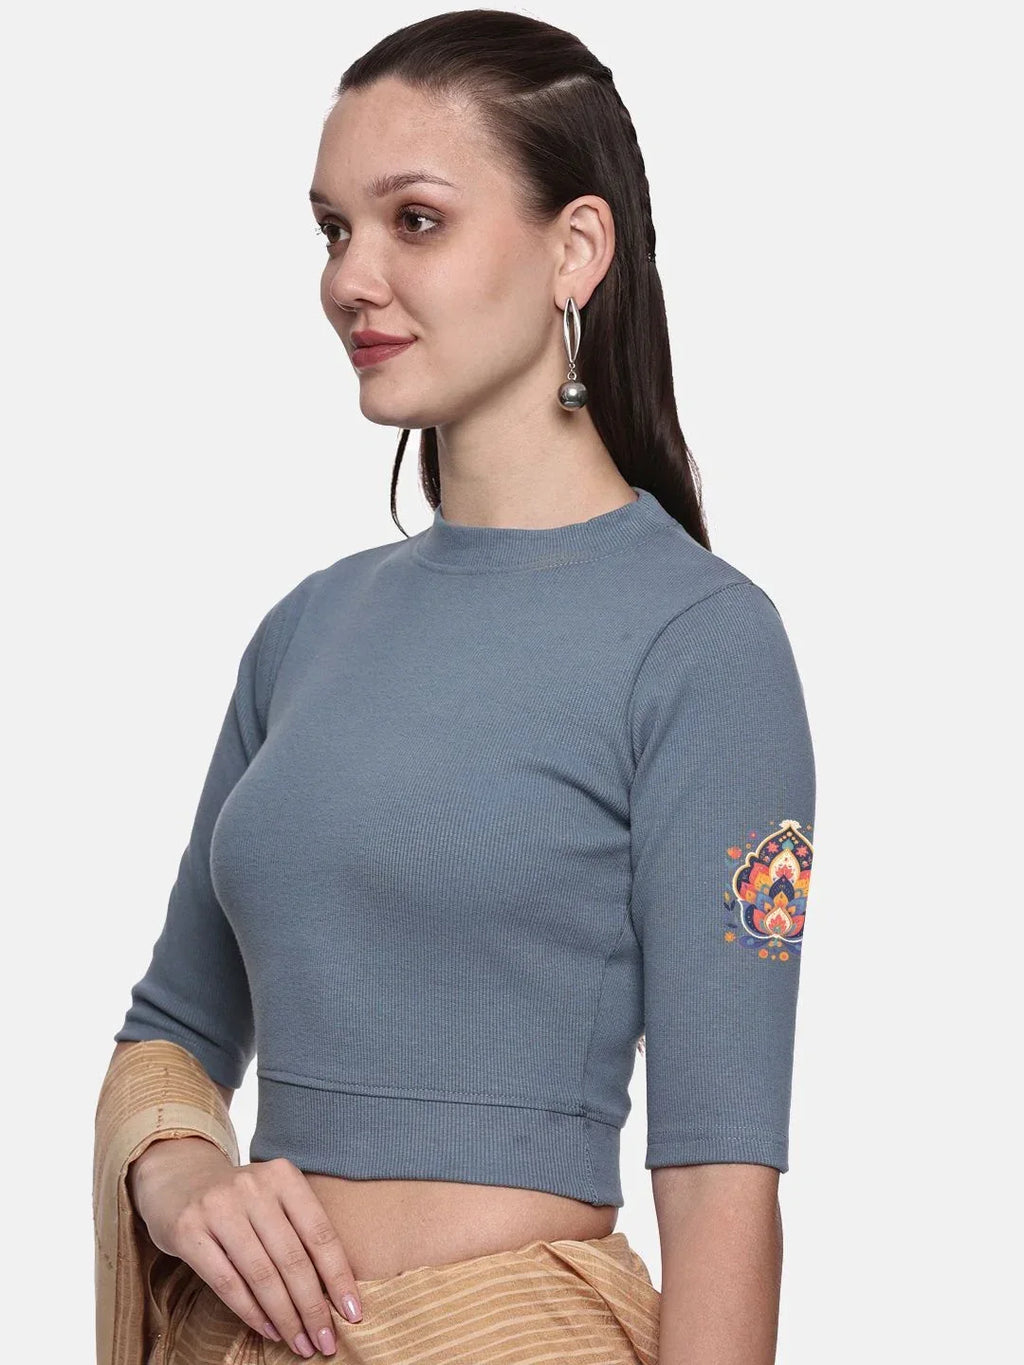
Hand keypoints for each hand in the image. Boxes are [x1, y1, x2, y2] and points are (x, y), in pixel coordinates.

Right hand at [129, 1137, 361, 1357]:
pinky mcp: (189, 1231)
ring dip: (286, 1317)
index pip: (320, 1234)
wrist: (177, 1176)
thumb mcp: (273, 1196)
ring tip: (301, 1344)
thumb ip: (299, 1230)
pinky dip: (252, 1313)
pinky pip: (227, 1283)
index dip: (339, 1277)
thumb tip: (333, 1290)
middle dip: (313, 1308)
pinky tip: (270, 1330)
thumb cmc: (239, 1197)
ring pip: (262, 1276)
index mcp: (283, 1176)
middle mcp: (253, 1188)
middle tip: (326, 1342)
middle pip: (293, 1259)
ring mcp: (219, 1208)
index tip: (353, 1313)